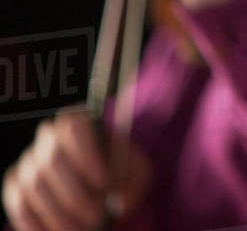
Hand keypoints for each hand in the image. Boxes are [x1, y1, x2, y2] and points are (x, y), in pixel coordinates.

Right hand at [2, 108, 149, 230]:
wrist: (102, 184)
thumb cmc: (120, 172)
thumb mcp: (137, 172)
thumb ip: (133, 182)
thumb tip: (120, 202)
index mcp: (80, 121)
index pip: (75, 128)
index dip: (88, 156)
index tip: (106, 184)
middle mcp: (49, 136)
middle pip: (53, 161)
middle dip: (76, 195)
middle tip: (97, 216)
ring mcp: (29, 160)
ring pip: (36, 186)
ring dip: (60, 214)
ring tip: (85, 228)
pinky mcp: (16, 185)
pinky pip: (20, 205)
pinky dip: (38, 224)